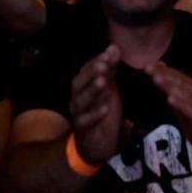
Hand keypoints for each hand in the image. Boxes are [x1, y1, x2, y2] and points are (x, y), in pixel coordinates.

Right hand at [69, 45, 123, 164]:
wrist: (97, 145)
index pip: (87, 70)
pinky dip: (95, 114)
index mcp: (83, 87)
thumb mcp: (109, 90)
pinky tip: (105, 108)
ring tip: (104, 82)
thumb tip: (114, 48)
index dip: (97, 61)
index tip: (110, 52)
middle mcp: (77, 98)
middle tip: (104, 64)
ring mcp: (78, 114)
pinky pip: (86, 121)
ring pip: (81, 101)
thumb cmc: (102, 113)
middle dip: (91, 73)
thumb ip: (110, 70)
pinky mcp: (83, 130)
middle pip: (79, 83)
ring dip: (92, 90)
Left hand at [146, 62, 191, 164]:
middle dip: (162, 73)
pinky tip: (170, 98)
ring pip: (183, 92)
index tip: (146, 63)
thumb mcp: (185, 110)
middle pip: (178, 81)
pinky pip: (191, 109)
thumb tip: (159, 81)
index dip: (161, 70)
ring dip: (169, 84)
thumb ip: (174, 95)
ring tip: (156, 77)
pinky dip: (181, 103)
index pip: (175, 77)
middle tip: (147, 66)